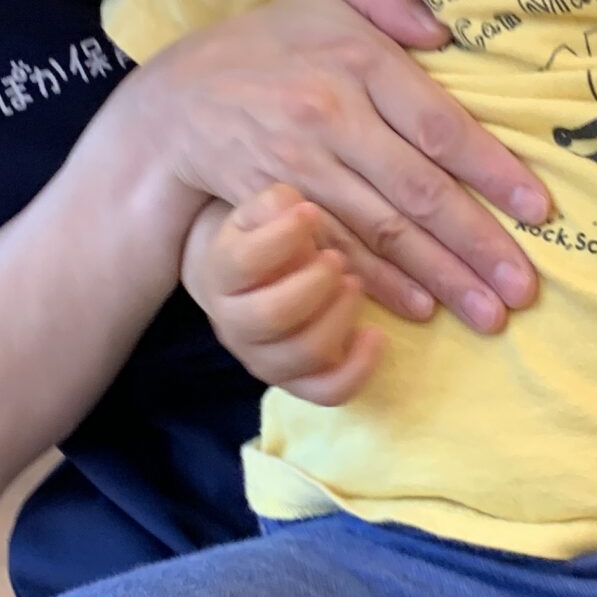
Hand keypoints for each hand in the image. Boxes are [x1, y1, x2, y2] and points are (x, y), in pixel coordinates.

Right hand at [132, 0, 550, 334]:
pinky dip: (381, 285)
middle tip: (525, 289)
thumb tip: (446, 29)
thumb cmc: (265, 44)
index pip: (441, 125)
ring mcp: (300, 165)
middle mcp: (333, 115)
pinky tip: (421, 309)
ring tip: (489, 315)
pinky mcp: (274, 205)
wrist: (172, 101)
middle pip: (419, 190)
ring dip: (440, 278)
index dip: (494, 171)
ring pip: (383, 230)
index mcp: (360, 61)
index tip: (539, 211)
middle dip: (478, 245)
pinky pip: (337, 249)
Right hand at [185, 186, 383, 404]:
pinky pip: (329, 391)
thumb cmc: (263, 237)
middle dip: (315, 284)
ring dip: (339, 316)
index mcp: (220, 275)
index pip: (243, 263)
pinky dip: (359, 367)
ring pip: (304, 353)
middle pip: (272, 315)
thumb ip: (276, 204)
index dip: (282, 238)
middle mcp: (235, 325)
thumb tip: (298, 209)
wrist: (250, 280)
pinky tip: (377, 334)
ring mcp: (265, 360)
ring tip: (354, 284)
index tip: (310, 213)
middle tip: (337, 259)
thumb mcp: (261, 212)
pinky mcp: (298, 383)